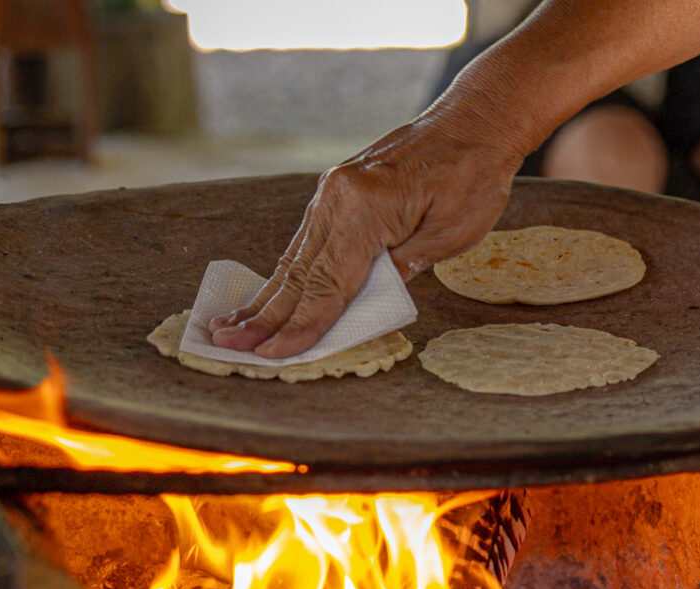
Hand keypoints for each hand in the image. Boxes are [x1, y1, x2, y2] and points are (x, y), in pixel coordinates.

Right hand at [211, 113, 523, 357]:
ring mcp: (332, 194)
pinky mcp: (337, 194)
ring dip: (264, 297)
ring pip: (294, 258)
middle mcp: (337, 198)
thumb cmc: (473, 177)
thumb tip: (364, 301)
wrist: (473, 123)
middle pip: (298, 273)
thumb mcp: (450, 232)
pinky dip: (285, 273)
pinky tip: (265, 295)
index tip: (272, 353)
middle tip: (225, 346)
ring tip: (228, 326)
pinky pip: (306, 243)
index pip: (327, 283)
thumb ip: (403, 267)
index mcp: (365, 208)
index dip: (301, 325)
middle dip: (263, 317)